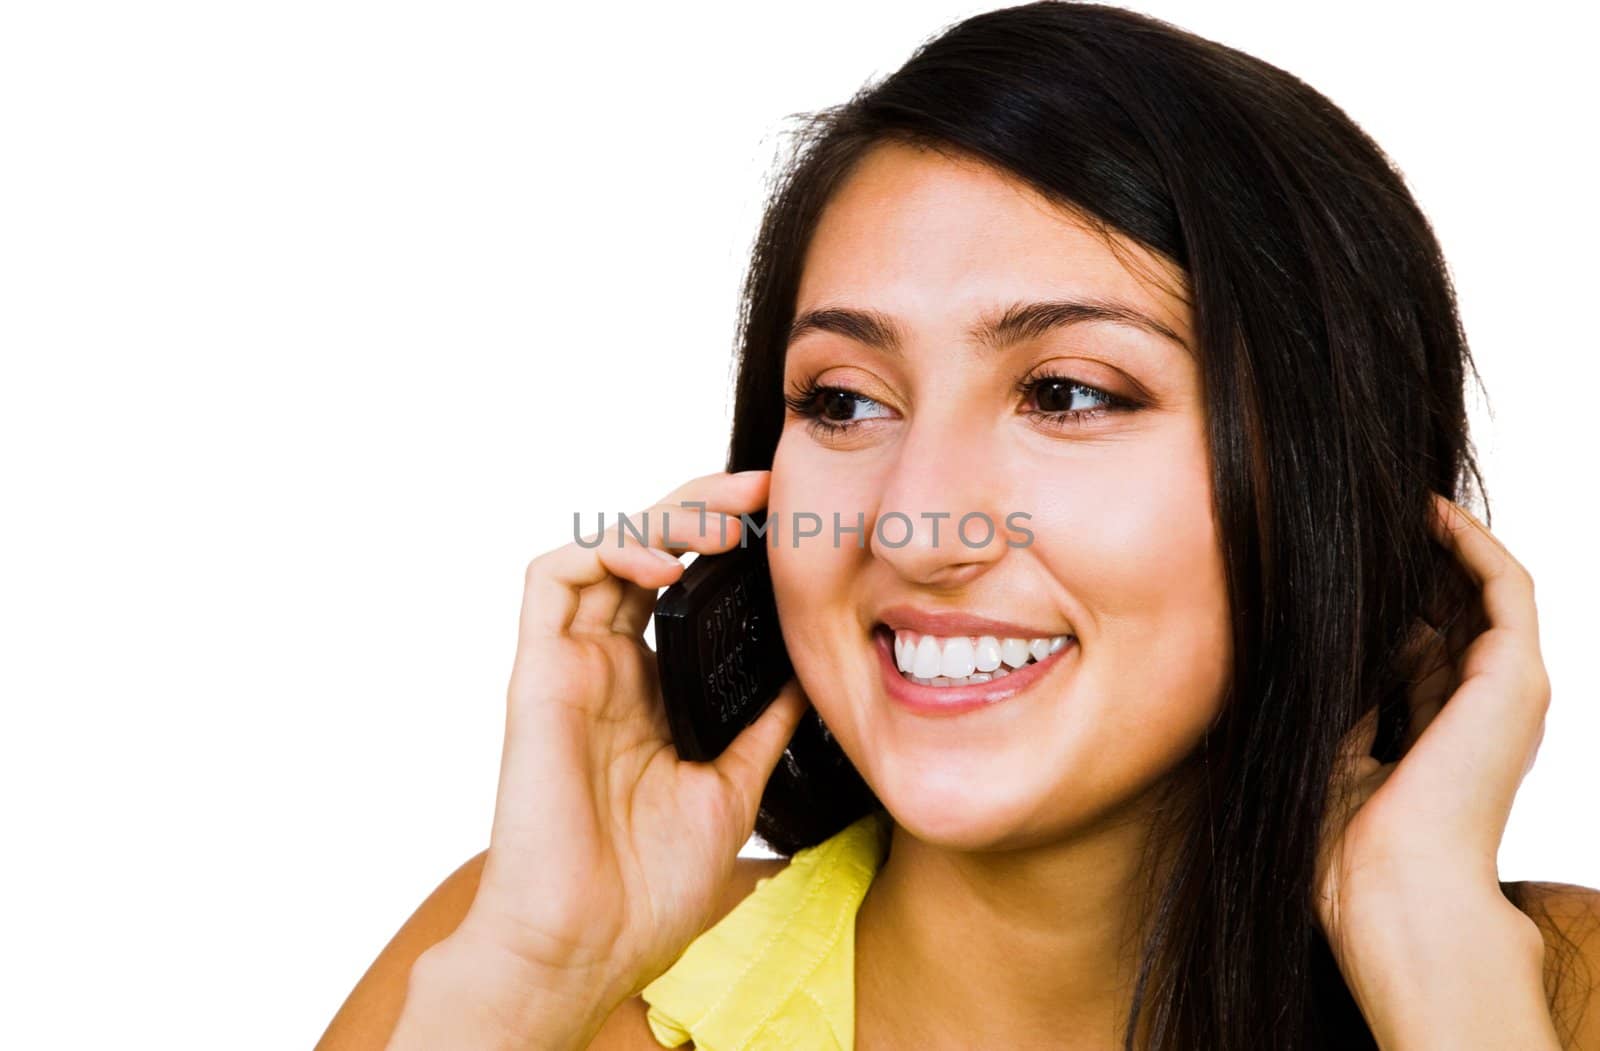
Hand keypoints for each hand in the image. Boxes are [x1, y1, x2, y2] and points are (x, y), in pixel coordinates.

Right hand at [452, 469, 809, 1008]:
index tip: (786, 519)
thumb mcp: (732, 787)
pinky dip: (606, 551)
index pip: (685, 585)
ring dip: (663, 518)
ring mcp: (572, 665)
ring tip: (724, 524)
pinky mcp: (538, 672)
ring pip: (604, 549)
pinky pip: (552, 579)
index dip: (725, 544)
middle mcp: (609, 666)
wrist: (592, 942)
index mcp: (650, 690)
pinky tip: (664, 564)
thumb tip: (809, 675)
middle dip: (702, 506)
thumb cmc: (649, 885)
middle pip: (646, 551)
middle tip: (762, 490)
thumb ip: (760, 726)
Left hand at [1313, 492, 1550, 965]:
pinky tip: (1424, 510)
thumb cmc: (1349, 851)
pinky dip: (1469, 541)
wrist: (1392, 891)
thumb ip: (1334, 702)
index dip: (1380, 597)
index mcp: (1440, 734)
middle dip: (1409, 559)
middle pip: (1452, 608)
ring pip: (1482, 587)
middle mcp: (1482, 710)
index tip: (1329, 556)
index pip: (1418, 643)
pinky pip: (1504, 584)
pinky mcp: (1516, 676)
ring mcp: (1508, 693)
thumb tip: (1297, 646)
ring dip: (1441, 538)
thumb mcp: (1329, 754)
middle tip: (1361, 512)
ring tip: (1393, 495)